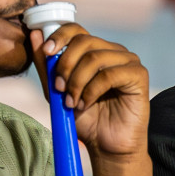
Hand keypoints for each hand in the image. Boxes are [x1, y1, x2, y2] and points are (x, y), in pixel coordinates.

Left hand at [29, 24, 150, 159]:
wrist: (105, 145)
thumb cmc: (85, 119)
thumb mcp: (57, 92)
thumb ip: (47, 66)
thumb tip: (35, 35)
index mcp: (95, 51)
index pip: (77, 30)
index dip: (59, 36)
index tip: (47, 52)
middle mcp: (114, 52)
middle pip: (84, 41)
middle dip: (65, 65)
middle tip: (60, 89)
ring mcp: (129, 62)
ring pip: (95, 58)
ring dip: (77, 82)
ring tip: (72, 102)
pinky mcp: (139, 75)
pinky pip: (109, 75)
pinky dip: (92, 91)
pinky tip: (86, 104)